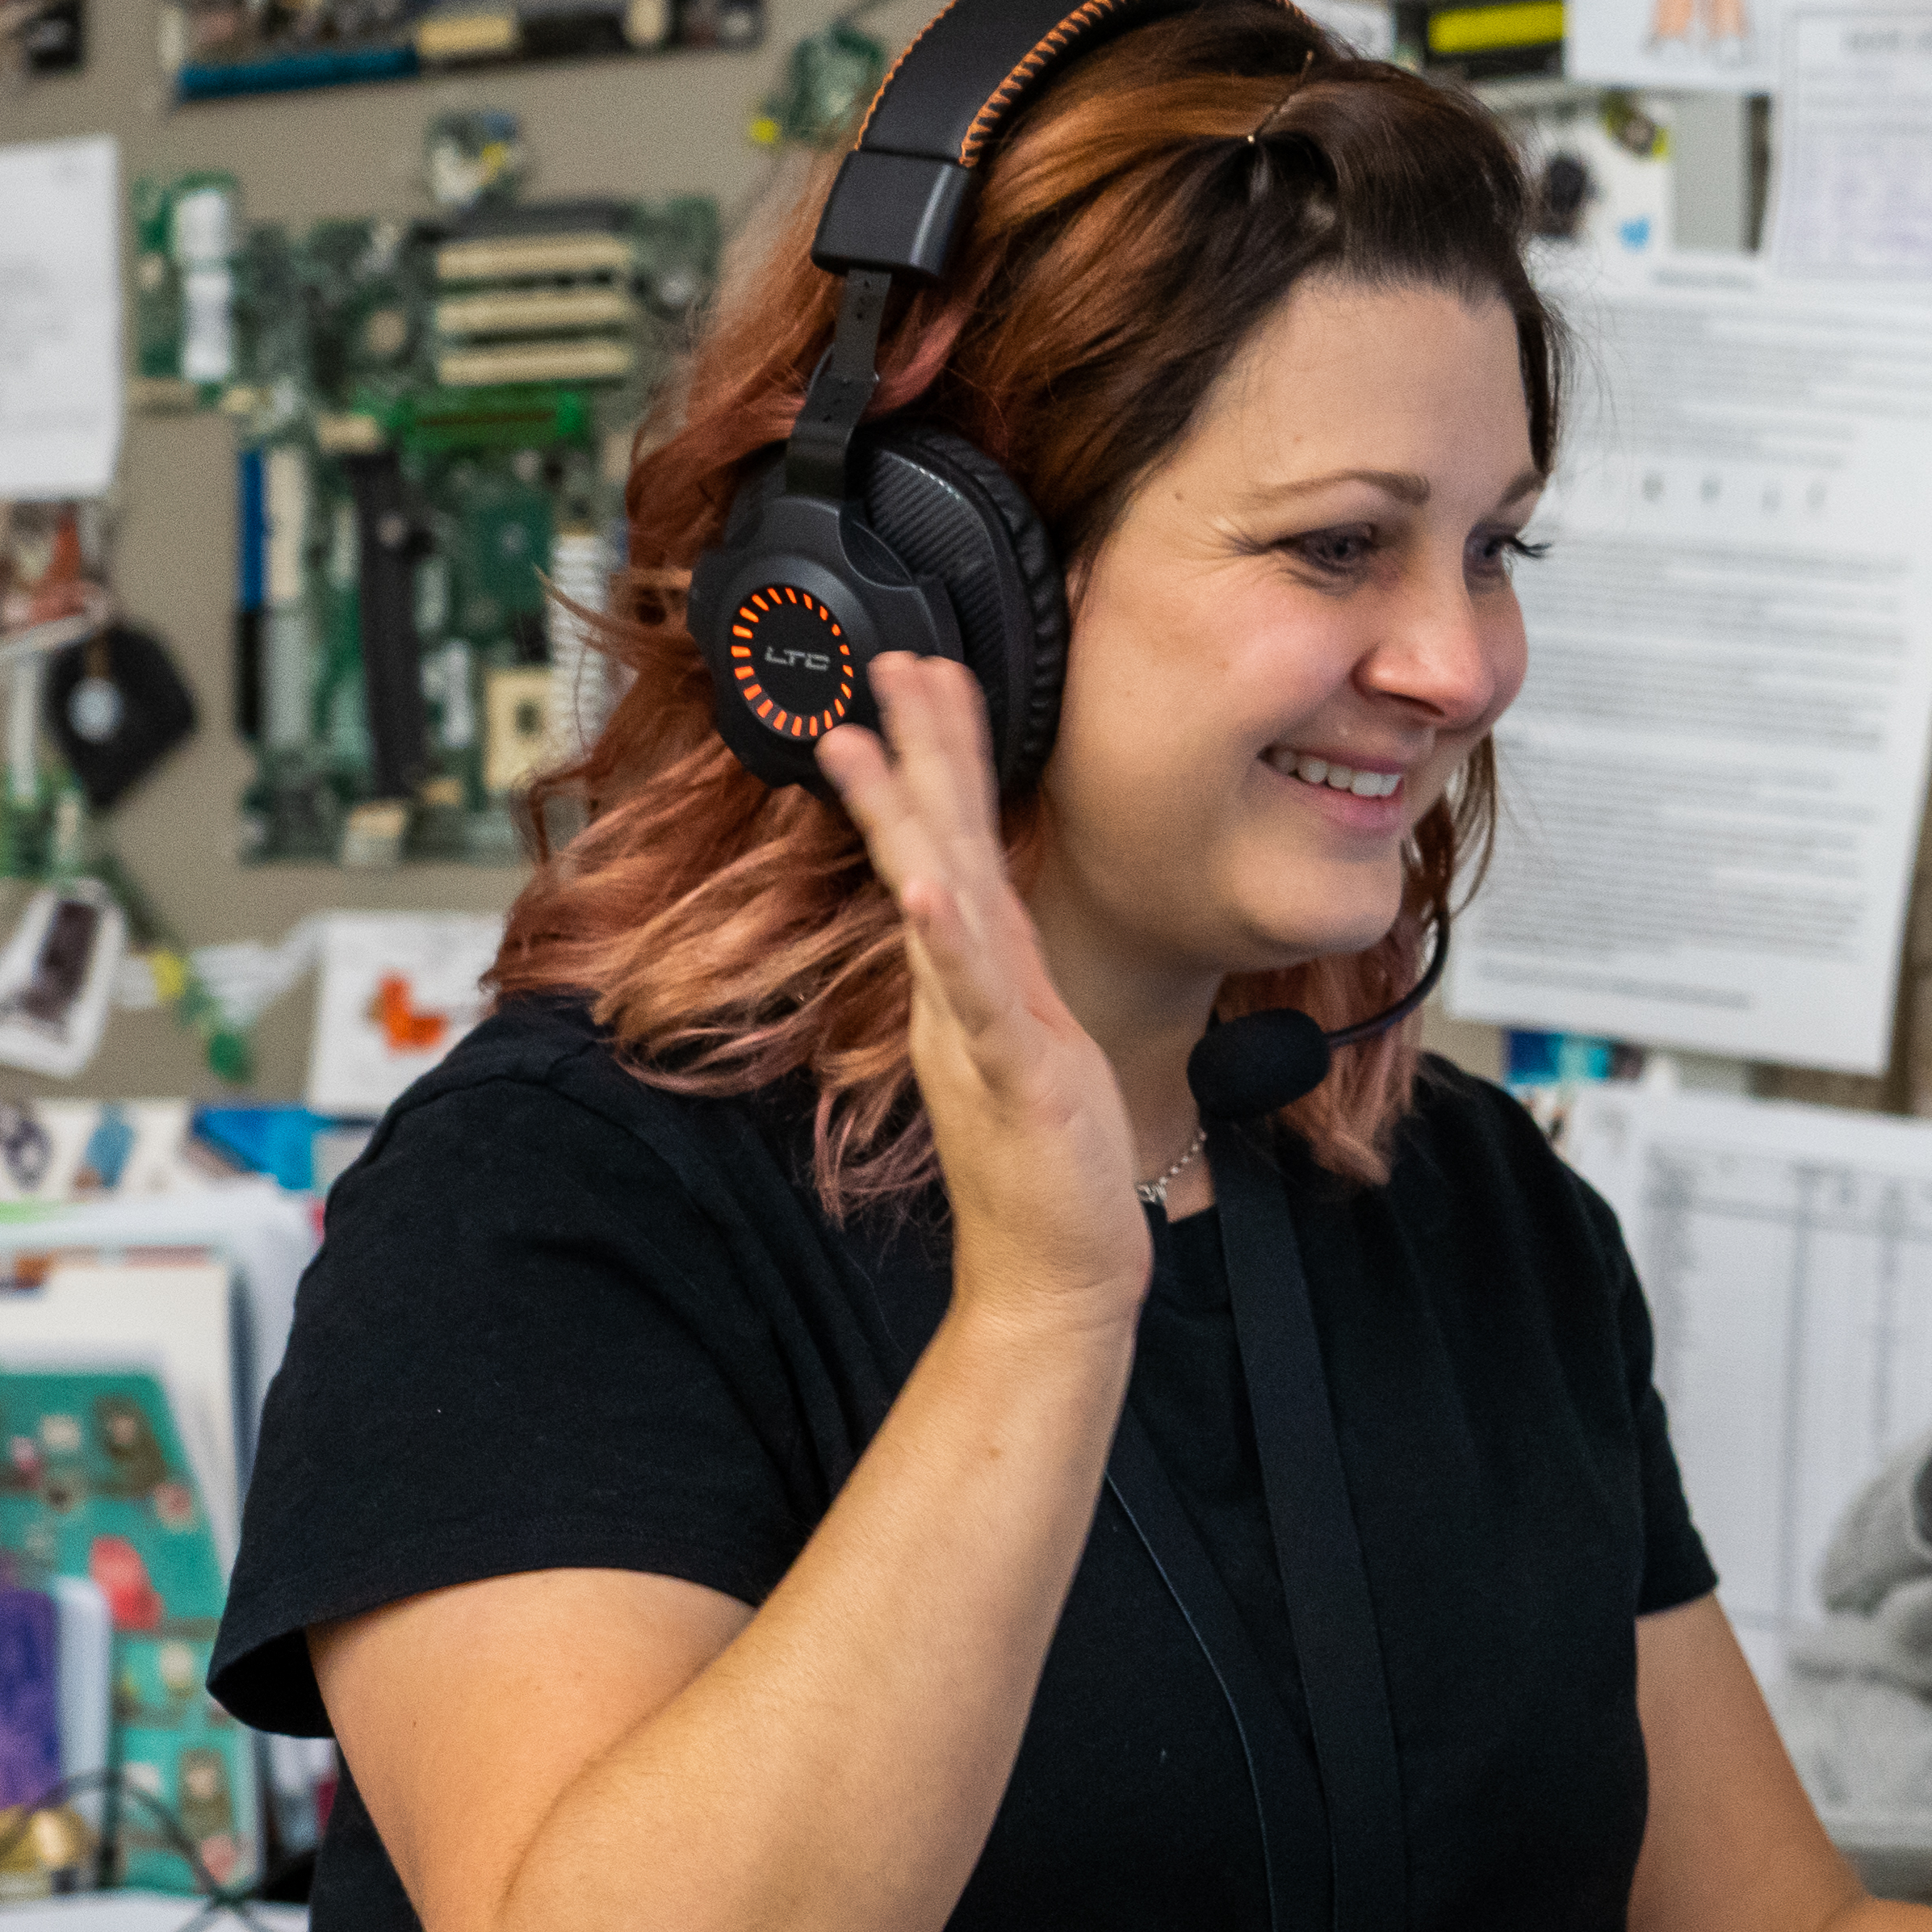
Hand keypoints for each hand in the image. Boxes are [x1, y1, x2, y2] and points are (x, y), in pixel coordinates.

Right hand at [814, 655, 1147, 1337]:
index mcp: (972, 979)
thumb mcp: (1028, 1042)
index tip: (925, 681)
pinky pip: (973, 997)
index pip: (950, 848)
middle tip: (897, 660)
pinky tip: (925, 887)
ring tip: (875, 741)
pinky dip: (947, 941)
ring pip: (940, 905)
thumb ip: (1000, 975)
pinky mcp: (1008, 1075)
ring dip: (908, 819)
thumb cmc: (1049, 1165)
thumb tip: (983, 915)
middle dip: (916, 751)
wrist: (1055, 1271)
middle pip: (932, 849)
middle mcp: (962, 992)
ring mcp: (978, 1030)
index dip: (936, 764)